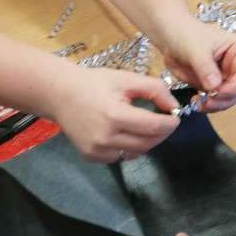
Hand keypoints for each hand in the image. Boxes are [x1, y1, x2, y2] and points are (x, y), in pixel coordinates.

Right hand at [49, 66, 181, 160]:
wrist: (60, 94)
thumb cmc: (94, 83)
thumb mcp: (126, 79)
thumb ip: (154, 89)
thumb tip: (174, 106)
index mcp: (115, 115)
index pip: (153, 126)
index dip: (169, 124)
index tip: (176, 117)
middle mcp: (105, 137)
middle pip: (147, 142)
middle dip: (162, 133)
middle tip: (166, 122)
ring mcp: (96, 150)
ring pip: (136, 153)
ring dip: (148, 142)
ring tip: (148, 127)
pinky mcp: (91, 156)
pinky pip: (120, 157)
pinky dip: (130, 148)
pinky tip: (128, 134)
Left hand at [156, 19, 235, 111]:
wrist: (169, 35)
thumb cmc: (185, 34)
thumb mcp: (196, 49)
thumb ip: (206, 68)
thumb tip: (215, 87)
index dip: (234, 88)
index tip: (218, 93)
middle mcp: (234, 65)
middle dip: (225, 99)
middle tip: (208, 103)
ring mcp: (223, 76)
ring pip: (228, 98)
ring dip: (217, 105)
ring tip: (200, 104)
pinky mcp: (212, 85)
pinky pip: (215, 100)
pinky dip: (208, 105)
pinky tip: (196, 102)